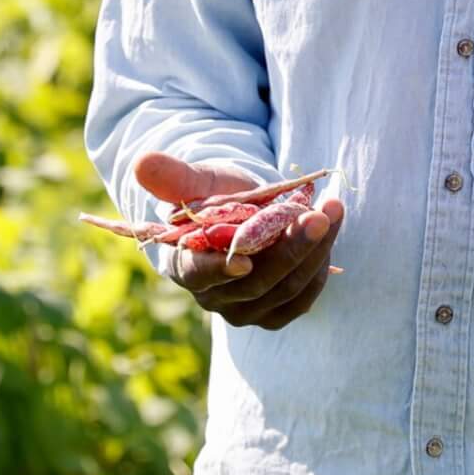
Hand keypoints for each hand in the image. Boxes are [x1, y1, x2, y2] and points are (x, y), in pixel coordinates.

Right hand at [135, 153, 346, 330]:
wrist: (244, 212)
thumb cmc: (215, 194)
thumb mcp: (197, 179)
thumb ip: (174, 176)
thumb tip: (142, 163)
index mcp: (184, 265)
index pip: (198, 274)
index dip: (219, 269)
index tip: (244, 259)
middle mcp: (213, 297)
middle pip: (255, 283)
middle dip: (291, 248)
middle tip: (317, 214)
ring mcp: (246, 310)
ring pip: (286, 289)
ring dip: (315, 250)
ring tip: (331, 210)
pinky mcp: (277, 311)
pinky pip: (304, 296)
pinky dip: (321, 263)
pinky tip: (330, 230)